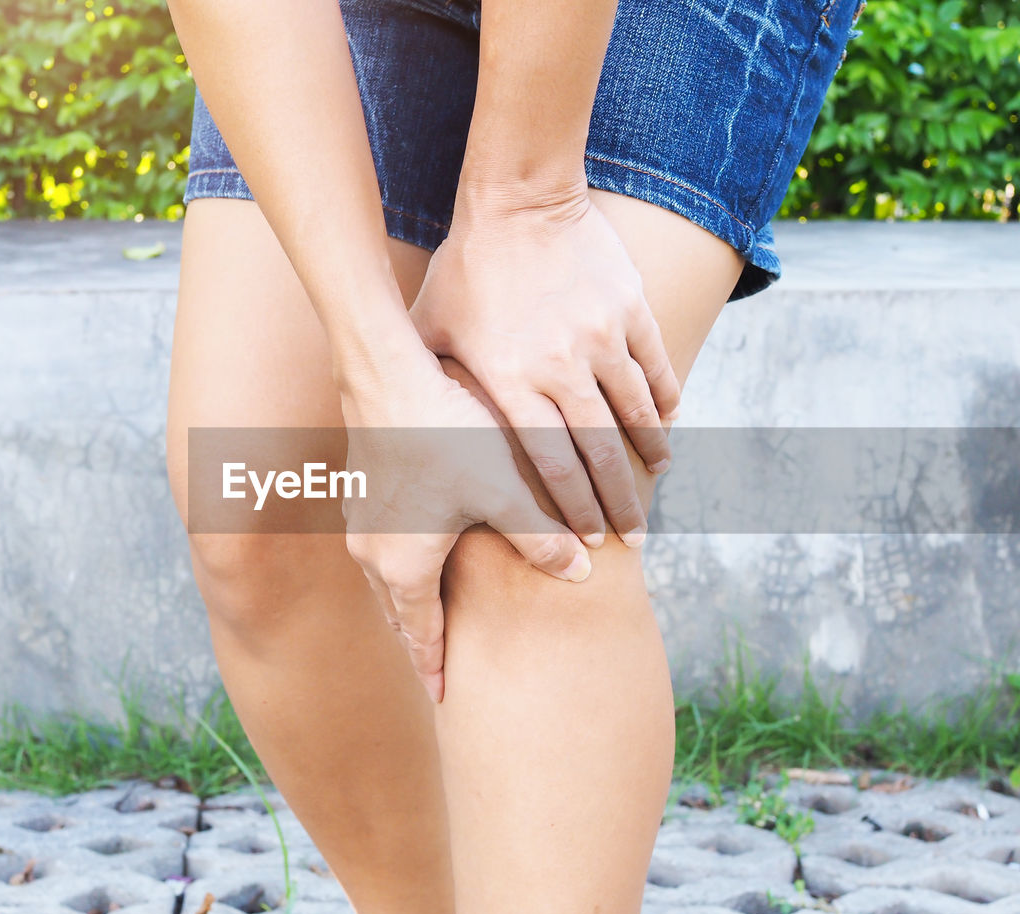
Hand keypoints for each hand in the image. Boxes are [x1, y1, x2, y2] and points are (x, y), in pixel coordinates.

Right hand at [336, 334, 591, 703]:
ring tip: (429, 618)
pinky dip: (399, 565)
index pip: (422, 635)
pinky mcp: (361, 490)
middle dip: (421, 641)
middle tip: (440, 670)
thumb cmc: (445, 435)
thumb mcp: (504, 492)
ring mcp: (360, 520)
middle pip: (398, 613)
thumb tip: (582, 570)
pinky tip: (418, 550)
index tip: (446, 700)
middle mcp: (372, 551)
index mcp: (403, 566)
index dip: (437, 668)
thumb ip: (542, 538)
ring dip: (408, 603)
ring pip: (385, 579)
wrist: (384, 371)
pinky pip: (380, 547)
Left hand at [410, 186, 679, 546]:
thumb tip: (419, 436)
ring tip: (653, 484)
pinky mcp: (630, 309)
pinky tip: (667, 427)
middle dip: (617, 503)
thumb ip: (438, 384)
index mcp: (511, 380)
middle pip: (599, 453)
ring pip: (637, 414)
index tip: (587, 540)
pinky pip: (655, 368)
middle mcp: (561, 365)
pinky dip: (665, 403)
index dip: (572, 509)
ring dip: (648, 457)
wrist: (518, 199)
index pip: (551, 463)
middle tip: (630, 537)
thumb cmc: (466, 269)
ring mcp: (601, 336)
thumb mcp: (434, 331)